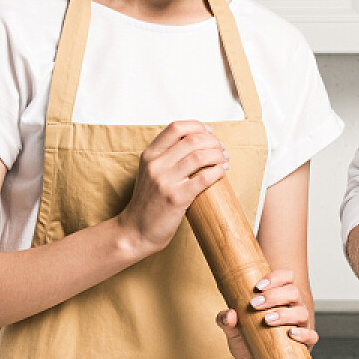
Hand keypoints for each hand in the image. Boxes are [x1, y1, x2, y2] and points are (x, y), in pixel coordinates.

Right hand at [115, 121, 226, 257]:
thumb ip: (166, 158)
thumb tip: (195, 145)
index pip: (175, 128)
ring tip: (224, 159)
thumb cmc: (147, 204)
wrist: (134, 232)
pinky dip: (217, 171)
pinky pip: (203, 178)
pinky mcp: (176, 198)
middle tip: (221, 148)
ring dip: (218, 155)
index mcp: (149, 155)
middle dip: (212, 141)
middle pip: (192, 139)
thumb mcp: (149, 173)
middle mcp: (156, 165)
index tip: (209, 132)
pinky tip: (222, 171)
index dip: (197, 126)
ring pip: (199, 156)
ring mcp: (165, 181)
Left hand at [216, 268, 316, 358]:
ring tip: (267, 320)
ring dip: (284, 313)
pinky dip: (304, 334)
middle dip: (274, 295)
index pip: (286, 277)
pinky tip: (291, 333)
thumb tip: (230, 314)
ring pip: (301, 312)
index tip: (258, 286)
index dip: (276, 277)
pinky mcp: (304, 344)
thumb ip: (226, 320)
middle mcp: (291, 308)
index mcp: (278, 298)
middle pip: (293, 292)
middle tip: (255, 303)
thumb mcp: (233, 331)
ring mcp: (299, 325)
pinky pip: (312, 336)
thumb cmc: (248, 343)